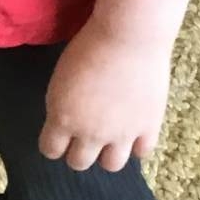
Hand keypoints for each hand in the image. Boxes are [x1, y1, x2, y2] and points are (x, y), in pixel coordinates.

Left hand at [40, 22, 171, 172]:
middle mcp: (90, 133)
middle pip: (78, 162)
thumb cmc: (90, 44)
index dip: (54, 143)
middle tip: (85, 134)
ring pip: (111, 165)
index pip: (50, 150)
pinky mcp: (148, 127)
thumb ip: (62, 103)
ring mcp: (121, 134)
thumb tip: (65, 119)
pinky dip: (137, 145)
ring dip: (107, 153)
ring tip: (110, 137)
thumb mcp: (61, 75)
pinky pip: (142, 152)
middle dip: (79, 150)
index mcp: (63, 118)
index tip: (60, 135)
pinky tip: (134, 131)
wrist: (130, 34)